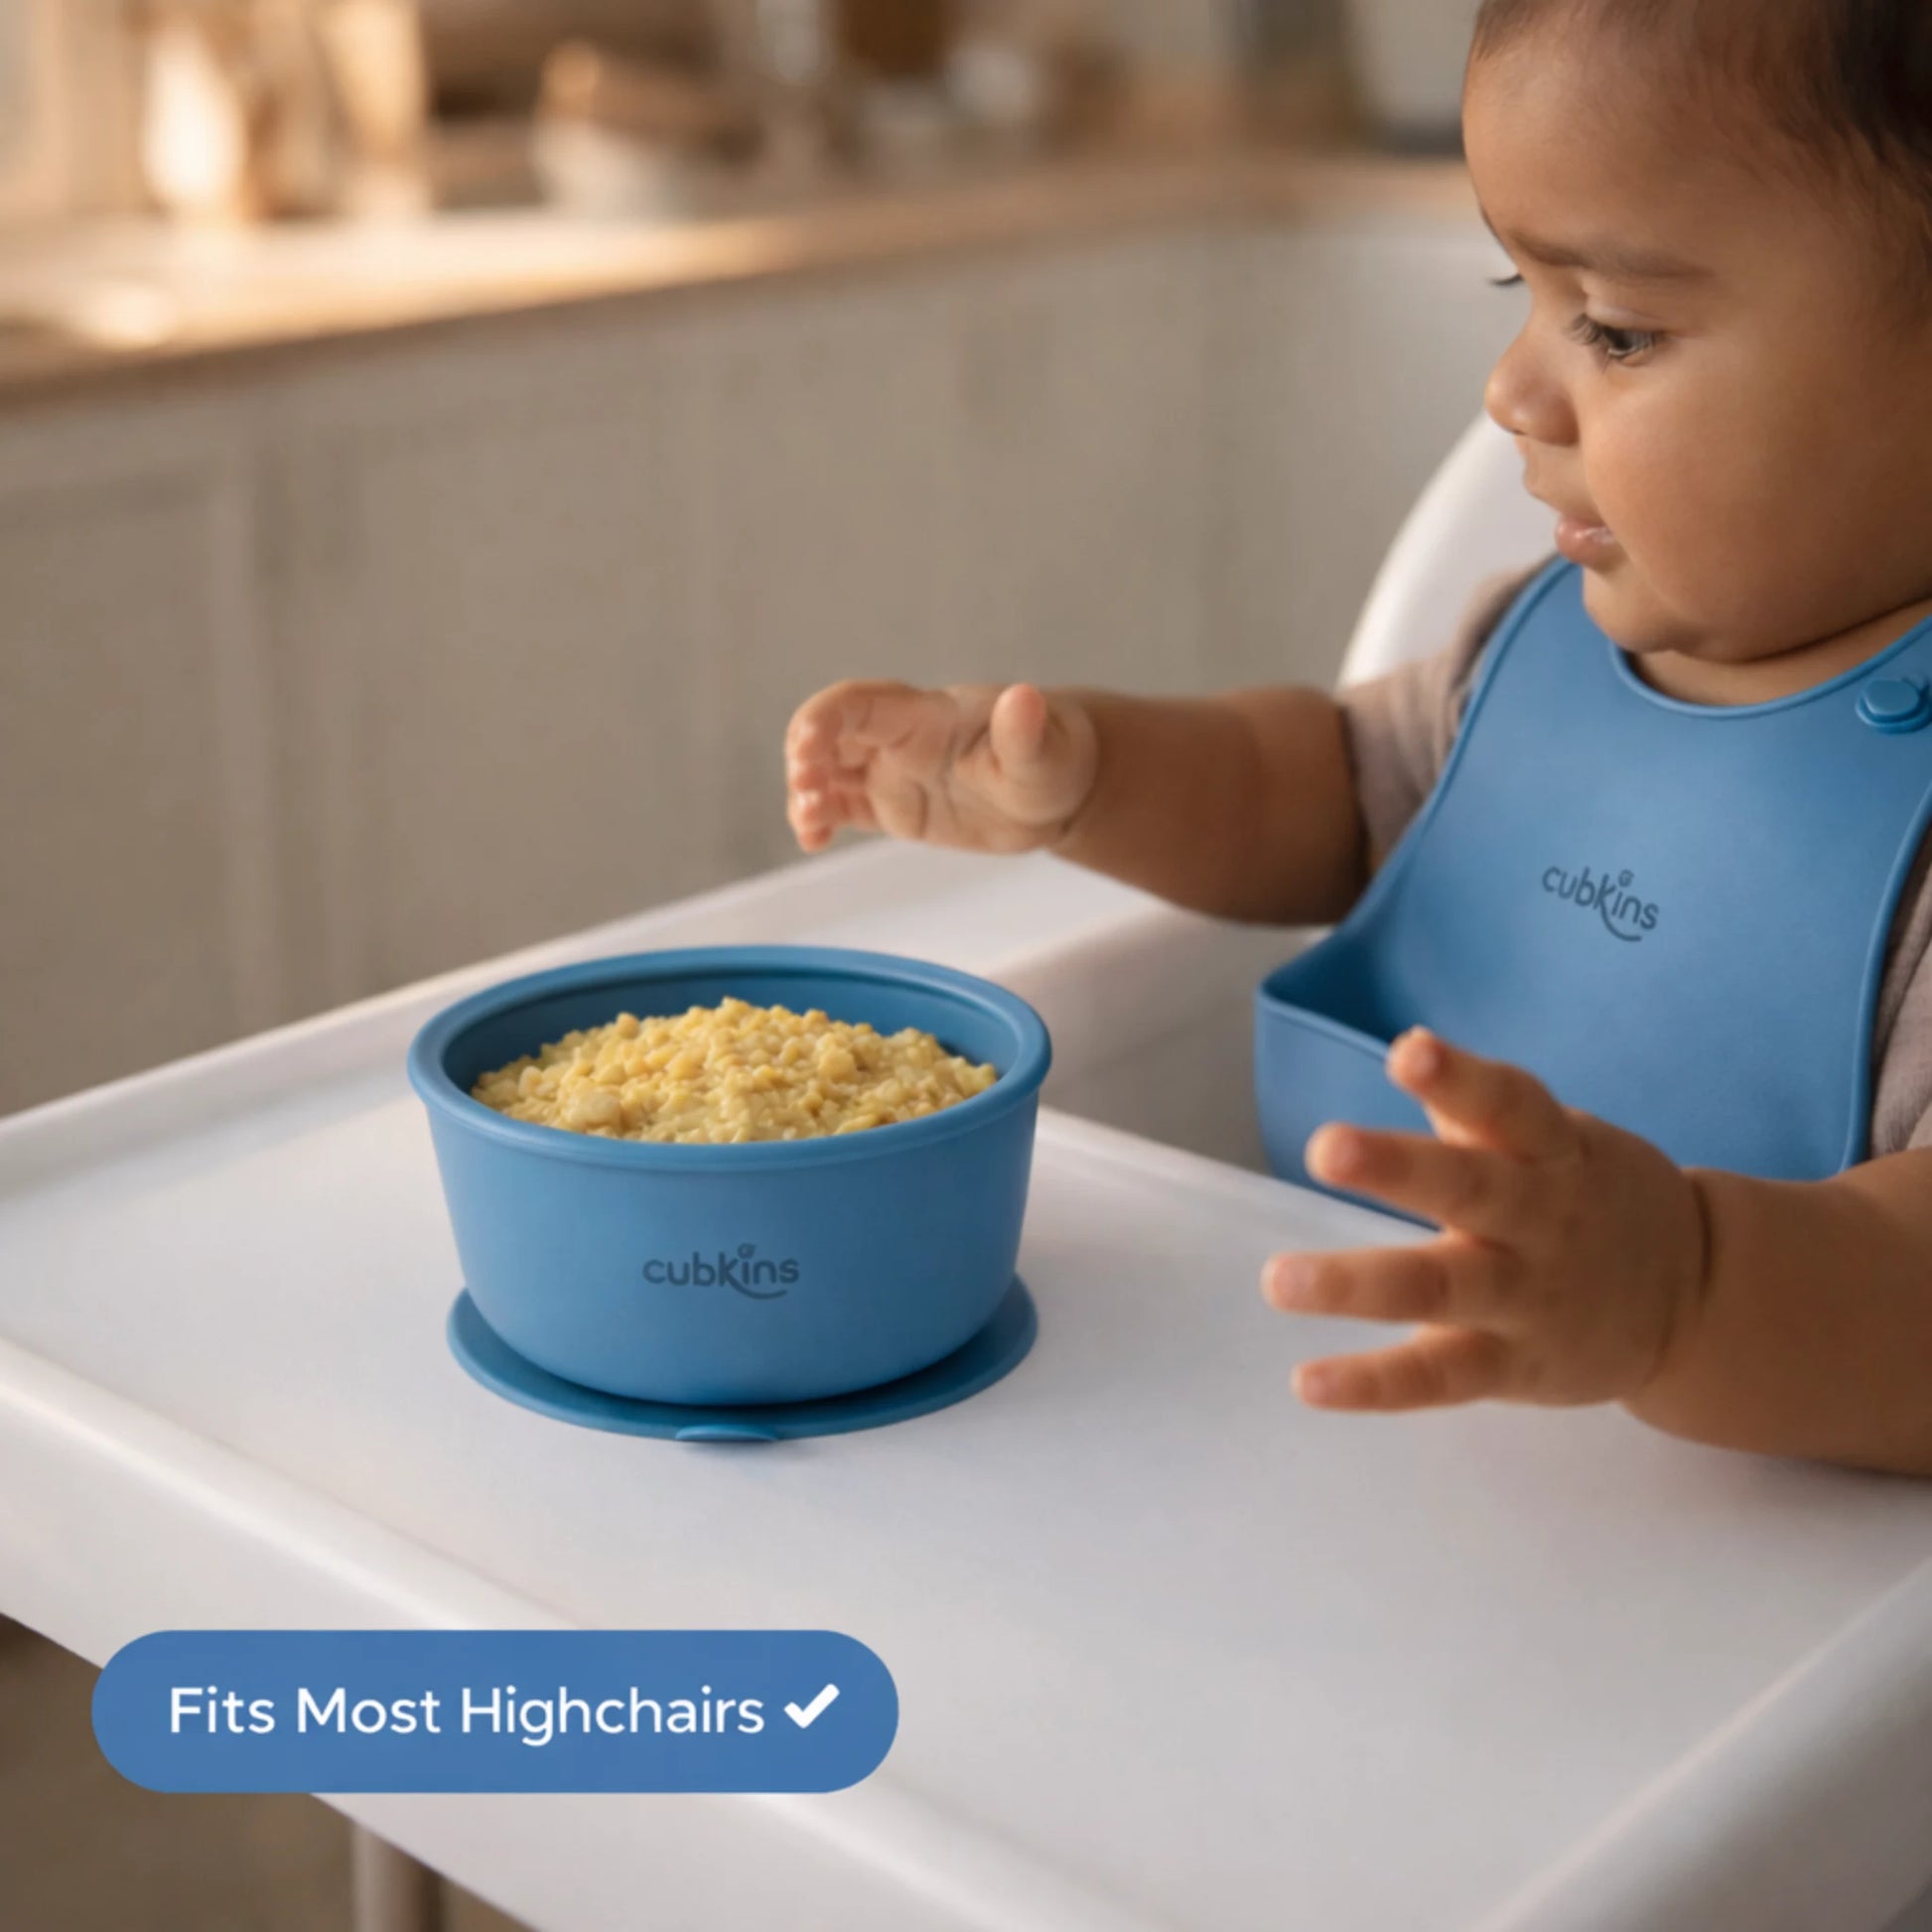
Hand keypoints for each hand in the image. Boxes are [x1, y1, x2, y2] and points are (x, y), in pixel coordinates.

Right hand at [784, 679, 1098, 855]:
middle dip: (805, 756)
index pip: (861, 703)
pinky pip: (842, 808)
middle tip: (807, 792)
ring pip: (828, 772)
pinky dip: (818, 820)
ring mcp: (891, 772)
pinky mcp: (892, 806)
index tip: (807, 746)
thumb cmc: (1054, 757)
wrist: (1060, 792)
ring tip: (810, 826)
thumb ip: (1026, 731)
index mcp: (926, 716)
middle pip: (831, 733)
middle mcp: (898, 738)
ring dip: (805, 793)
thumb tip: (1022, 699)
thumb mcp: (1045, 751)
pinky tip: (812, 841)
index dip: (826, 718)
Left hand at [1260, 1028, 1710, 1411]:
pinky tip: (1306, 1381)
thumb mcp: (1556, 1142)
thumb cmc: (1586, 1196)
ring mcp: (1527, 1298)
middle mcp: (1540, 1220)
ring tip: (1278, 1281)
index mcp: (1551, 1152)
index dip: (1460, 1078)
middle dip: (1399, 1168)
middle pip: (1471, 1190)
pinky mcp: (1513, 1366)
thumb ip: (1481, 1110)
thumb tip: (1412, 1047)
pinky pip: (1439, 1378)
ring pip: (1441, 1290)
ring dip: (1357, 1285)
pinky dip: (1374, 1385)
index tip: (1408, 1051)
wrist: (1694, 1296)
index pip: (1510, 1105)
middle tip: (1323, 1146)